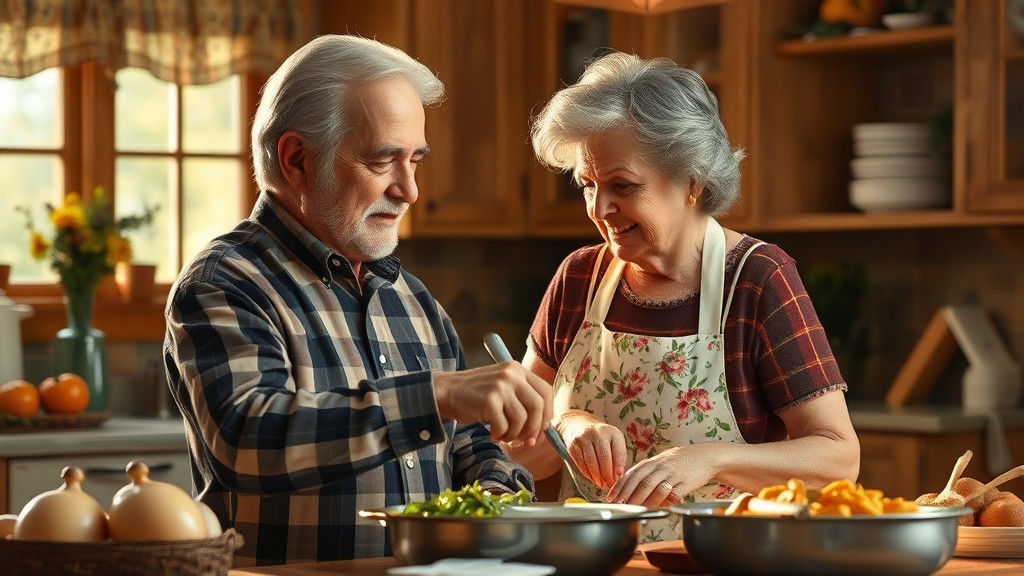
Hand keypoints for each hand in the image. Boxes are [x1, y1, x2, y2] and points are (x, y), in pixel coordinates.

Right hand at [433, 362, 551, 443]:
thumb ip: (522, 402)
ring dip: (514, 434)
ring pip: (522, 419)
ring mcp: (500, 386)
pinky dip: (500, 435)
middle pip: (538, 406)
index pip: (546, 392)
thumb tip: (541, 431)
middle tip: (525, 441)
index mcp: (518, 369)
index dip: (547, 414)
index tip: (541, 430)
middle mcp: (512, 374)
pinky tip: (492, 433)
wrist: (445, 392)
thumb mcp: (502, 388)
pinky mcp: (489, 400)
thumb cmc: (475, 395)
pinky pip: (504, 426)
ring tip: (503, 435)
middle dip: (534, 428)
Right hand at [557, 410, 627, 489]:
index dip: (619, 468)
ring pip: (591, 462)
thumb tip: (618, 476)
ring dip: (597, 477)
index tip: (619, 479)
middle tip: (609, 485)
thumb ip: (618, 456)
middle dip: (607, 475)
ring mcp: (584, 438)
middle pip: (604, 458)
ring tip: (601, 484)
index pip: (618, 452)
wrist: (577, 424)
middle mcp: (598, 433)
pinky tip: (592, 478)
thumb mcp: (612, 440)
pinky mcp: (573, 445)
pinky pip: (581, 463)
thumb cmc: (600, 437)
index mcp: (612, 432)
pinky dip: (587, 474)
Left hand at [606, 444, 715, 506]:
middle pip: (641, 482)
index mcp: (652, 462)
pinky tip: (659, 507)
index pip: (631, 474)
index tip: (611, 497)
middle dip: (629, 496)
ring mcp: (673, 475)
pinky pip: (673, 495)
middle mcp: (661, 467)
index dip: (620, 487)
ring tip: (637, 509)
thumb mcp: (659, 462)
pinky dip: (665, 502)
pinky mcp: (685, 483)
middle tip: (621, 506)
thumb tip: (626, 485)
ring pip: (655, 489)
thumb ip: (644, 472)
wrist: (704, 456)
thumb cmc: (679, 461)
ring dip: (644, 501)